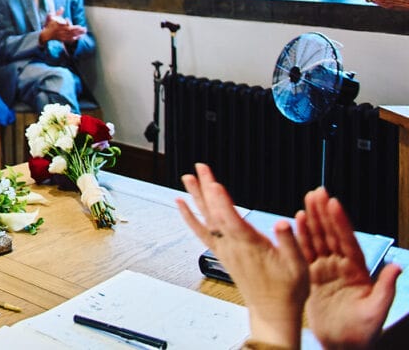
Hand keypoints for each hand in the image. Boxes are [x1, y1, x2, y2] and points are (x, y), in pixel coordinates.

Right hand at [41, 9, 85, 43]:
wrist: (45, 35)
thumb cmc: (49, 25)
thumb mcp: (52, 17)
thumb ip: (58, 13)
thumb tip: (62, 7)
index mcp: (60, 26)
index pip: (69, 27)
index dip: (74, 27)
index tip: (80, 26)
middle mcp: (62, 31)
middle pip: (72, 31)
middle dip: (79, 31)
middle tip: (85, 29)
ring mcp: (63, 36)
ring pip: (72, 35)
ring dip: (78, 34)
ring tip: (84, 32)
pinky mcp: (63, 39)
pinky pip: (70, 39)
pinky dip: (74, 39)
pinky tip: (79, 37)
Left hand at [177, 163, 306, 348]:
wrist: (272, 311)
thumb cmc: (289, 289)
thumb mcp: (298, 266)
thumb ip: (289, 242)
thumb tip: (283, 222)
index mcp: (252, 246)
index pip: (232, 221)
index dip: (222, 202)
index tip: (213, 184)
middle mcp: (233, 246)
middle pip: (216, 213)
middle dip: (207, 189)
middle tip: (200, 167)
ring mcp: (225, 249)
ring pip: (206, 219)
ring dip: (197, 197)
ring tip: (187, 177)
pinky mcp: (221, 253)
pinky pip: (201, 232)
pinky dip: (189, 217)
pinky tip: (181, 204)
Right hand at [295, 187, 400, 349]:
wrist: (344, 346)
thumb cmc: (364, 333)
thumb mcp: (377, 311)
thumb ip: (385, 288)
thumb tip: (397, 267)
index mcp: (358, 272)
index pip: (348, 242)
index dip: (341, 222)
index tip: (334, 203)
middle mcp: (342, 267)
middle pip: (331, 235)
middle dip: (324, 213)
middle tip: (317, 192)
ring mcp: (326, 271)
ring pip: (318, 240)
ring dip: (312, 220)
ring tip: (306, 201)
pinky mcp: (312, 277)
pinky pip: (305, 254)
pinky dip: (300, 238)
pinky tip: (295, 224)